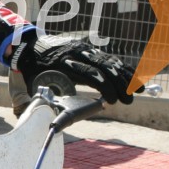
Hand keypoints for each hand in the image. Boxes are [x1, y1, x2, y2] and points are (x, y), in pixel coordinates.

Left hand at [10, 34, 135, 103]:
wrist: (28, 45)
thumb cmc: (32, 69)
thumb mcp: (35, 84)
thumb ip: (47, 101)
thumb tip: (53, 123)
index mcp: (64, 62)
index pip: (90, 74)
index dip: (104, 87)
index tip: (112, 101)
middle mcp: (76, 53)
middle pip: (104, 67)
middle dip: (120, 84)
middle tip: (130, 101)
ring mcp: (83, 49)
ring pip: (109, 61)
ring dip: (125, 76)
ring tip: (140, 90)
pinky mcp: (87, 49)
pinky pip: (107, 58)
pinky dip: (121, 67)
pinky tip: (133, 77)